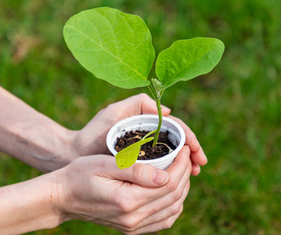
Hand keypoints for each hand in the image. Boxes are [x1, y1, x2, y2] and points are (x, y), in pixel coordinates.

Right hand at [54, 146, 191, 233]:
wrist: (63, 198)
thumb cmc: (81, 175)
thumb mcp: (105, 165)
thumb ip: (136, 171)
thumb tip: (166, 176)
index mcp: (128, 200)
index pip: (169, 183)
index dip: (182, 164)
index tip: (185, 148)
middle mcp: (134, 218)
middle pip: (175, 196)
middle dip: (186, 173)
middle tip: (187, 155)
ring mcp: (134, 226)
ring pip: (173, 209)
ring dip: (183, 188)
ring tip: (182, 169)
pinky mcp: (133, 228)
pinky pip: (163, 220)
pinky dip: (174, 204)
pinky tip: (173, 190)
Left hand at [69, 93, 206, 174]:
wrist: (75, 153)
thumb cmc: (93, 132)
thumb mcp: (113, 113)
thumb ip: (137, 103)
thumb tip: (168, 111)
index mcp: (147, 123)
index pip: (175, 128)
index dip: (189, 138)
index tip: (196, 152)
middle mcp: (150, 136)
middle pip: (178, 143)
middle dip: (192, 153)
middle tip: (200, 166)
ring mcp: (146, 152)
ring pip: (172, 157)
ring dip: (185, 164)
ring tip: (194, 174)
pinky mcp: (140, 166)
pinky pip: (161, 169)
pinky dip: (171, 173)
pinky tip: (177, 182)